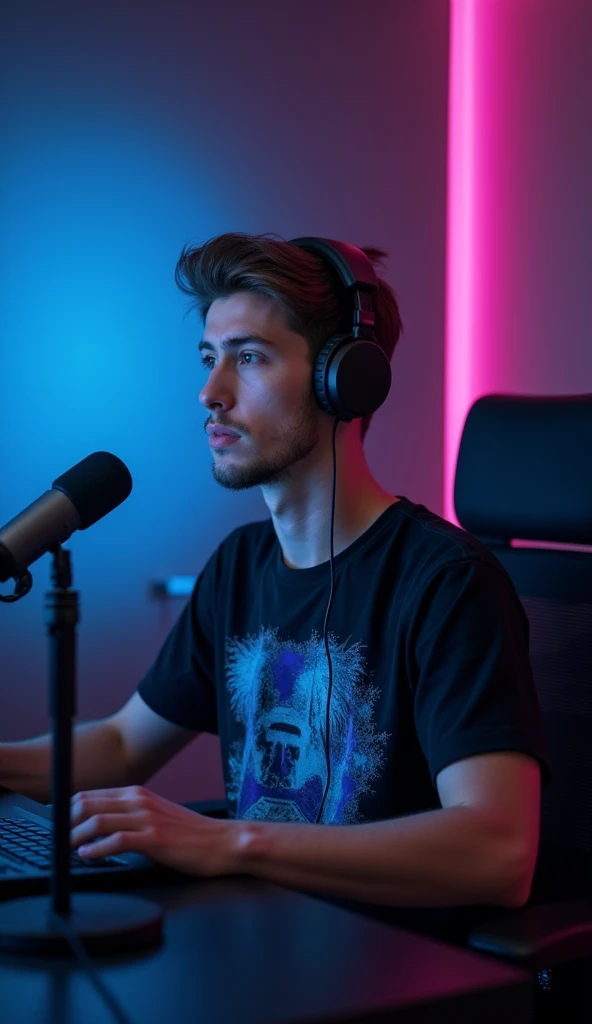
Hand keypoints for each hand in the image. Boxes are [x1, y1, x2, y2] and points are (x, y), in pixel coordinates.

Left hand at [70, 785, 237, 877]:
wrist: (222, 842)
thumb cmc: (190, 834)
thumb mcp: (155, 816)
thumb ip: (129, 816)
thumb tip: (99, 824)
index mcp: (138, 794)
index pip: (90, 795)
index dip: (67, 811)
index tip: (55, 826)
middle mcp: (140, 800)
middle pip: (87, 804)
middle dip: (66, 823)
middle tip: (57, 840)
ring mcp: (147, 819)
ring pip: (98, 820)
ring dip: (76, 836)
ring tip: (67, 850)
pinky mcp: (155, 839)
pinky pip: (117, 841)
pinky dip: (97, 849)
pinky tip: (88, 857)